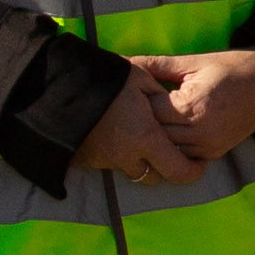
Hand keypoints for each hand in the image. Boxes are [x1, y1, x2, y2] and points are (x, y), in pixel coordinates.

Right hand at [71, 85, 200, 186]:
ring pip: (130, 171)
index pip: (178, 170)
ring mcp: (104, 160)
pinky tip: (114, 136)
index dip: (193, 172)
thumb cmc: (102, 80)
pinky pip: (108, 164)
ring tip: (138, 141)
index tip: (199, 165)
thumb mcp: (137, 77)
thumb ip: (158, 92)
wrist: (54, 92)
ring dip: (139, 162)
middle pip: (155, 177)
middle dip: (164, 168)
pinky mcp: (86, 160)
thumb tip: (168, 100)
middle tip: (168, 151)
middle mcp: (126, 156)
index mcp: (145, 137)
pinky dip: (116, 155)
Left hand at [139, 47, 254, 169]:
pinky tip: (166, 133)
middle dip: (142, 122)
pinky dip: (172, 147)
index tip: (127, 94)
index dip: (136, 102)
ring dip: (155, 137)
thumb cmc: (232, 67)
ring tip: (145, 123)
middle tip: (129, 111)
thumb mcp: (193, 62)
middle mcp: (199, 132)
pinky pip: (183, 156)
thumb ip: (156, 65)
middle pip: (154, 134)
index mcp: (191, 106)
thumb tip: (123, 62)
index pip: (149, 111)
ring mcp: (208, 146)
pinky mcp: (215, 153)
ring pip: (167, 149)